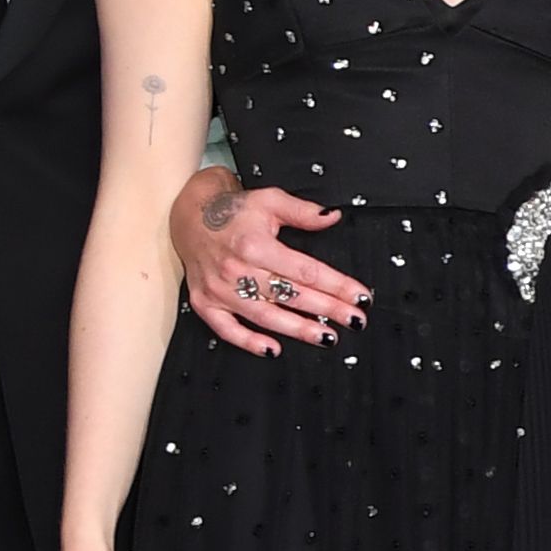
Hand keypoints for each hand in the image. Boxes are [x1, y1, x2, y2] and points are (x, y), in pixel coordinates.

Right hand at [172, 170, 368, 352]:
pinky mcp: (205, 302)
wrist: (190, 216)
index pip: (306, 271)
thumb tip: (332, 217)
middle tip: (355, 320)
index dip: (337, 285)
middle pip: (291, 295)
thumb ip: (303, 212)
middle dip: (328, 310)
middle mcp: (236, 269)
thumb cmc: (233, 211)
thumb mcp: (270, 200)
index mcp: (255, 245)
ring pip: (265, 315)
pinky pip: (226, 329)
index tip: (360, 296)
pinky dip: (248, 342)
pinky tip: (273, 349)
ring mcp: (219, 289)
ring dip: (298, 329)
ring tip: (327, 337)